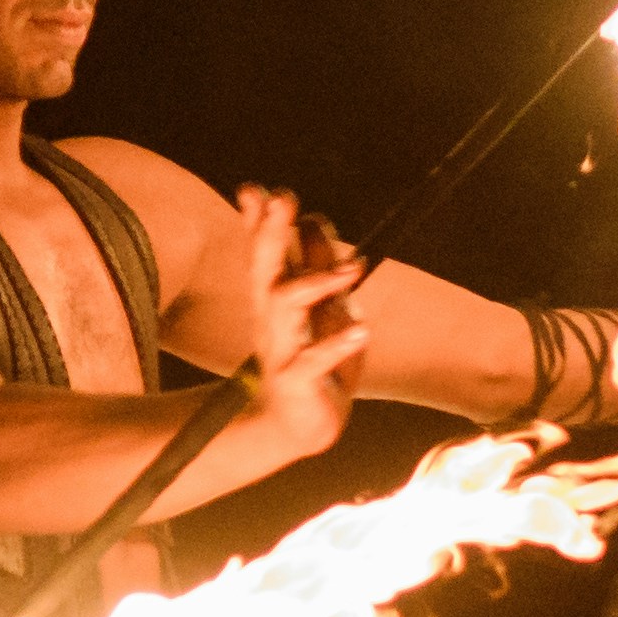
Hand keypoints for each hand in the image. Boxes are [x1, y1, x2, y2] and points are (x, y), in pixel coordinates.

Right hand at [222, 185, 368, 464]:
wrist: (294, 427)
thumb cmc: (313, 363)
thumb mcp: (322, 311)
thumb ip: (320, 269)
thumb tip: (315, 219)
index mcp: (274, 298)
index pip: (262, 251)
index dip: (257, 220)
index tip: (256, 189)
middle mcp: (270, 318)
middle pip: (266, 268)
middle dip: (272, 232)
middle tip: (282, 199)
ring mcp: (280, 349)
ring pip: (284, 307)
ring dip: (316, 283)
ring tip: (351, 269)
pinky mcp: (295, 382)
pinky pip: (312, 361)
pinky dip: (336, 346)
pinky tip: (361, 332)